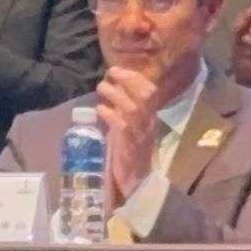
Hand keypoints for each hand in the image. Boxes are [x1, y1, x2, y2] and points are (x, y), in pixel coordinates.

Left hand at [94, 67, 162, 204]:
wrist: (136, 180)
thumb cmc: (130, 151)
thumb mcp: (129, 126)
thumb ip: (124, 109)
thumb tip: (112, 90)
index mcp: (151, 117)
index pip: (151, 92)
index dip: (136, 78)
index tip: (119, 69)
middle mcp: (149, 122)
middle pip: (145, 95)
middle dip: (128, 79)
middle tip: (110, 73)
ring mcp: (140, 132)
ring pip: (131, 107)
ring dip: (114, 94)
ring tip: (101, 88)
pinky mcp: (128, 143)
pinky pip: (120, 123)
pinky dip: (108, 113)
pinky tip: (99, 109)